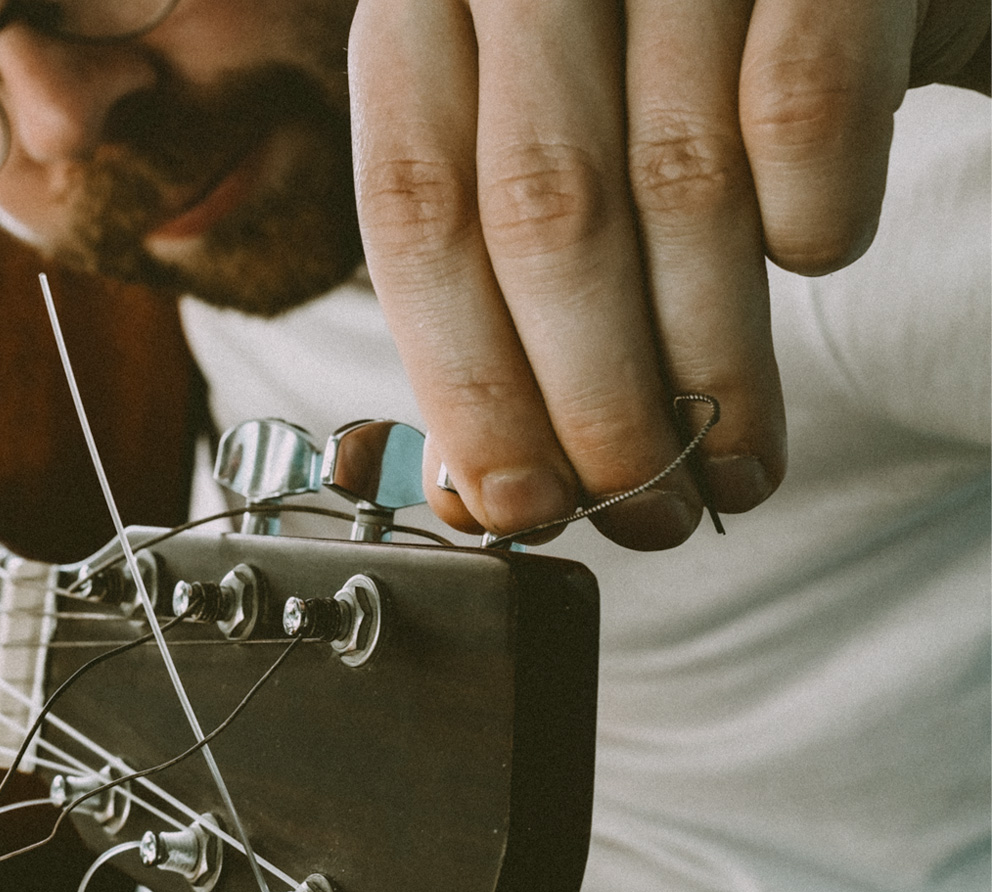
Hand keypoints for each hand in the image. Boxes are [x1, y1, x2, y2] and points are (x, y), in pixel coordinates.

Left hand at [347, 0, 989, 548]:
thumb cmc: (655, 58)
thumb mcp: (547, 146)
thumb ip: (494, 282)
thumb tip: (472, 487)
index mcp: (427, 10)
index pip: (414, 212)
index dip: (464, 380)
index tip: (512, 505)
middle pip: (542, 213)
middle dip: (590, 398)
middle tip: (639, 507)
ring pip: (676, 182)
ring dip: (708, 359)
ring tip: (729, 464)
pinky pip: (804, 107)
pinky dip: (811, 215)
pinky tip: (810, 258)